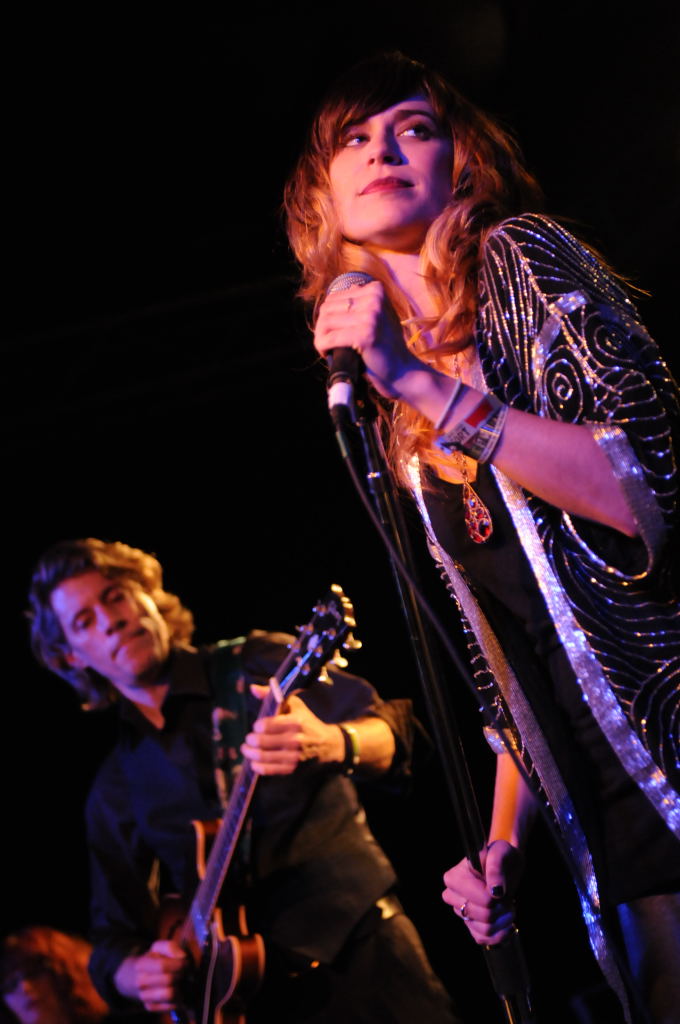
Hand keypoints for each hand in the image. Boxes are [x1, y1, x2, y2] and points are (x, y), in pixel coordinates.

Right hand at [114, 939, 186, 1012]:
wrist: (134, 977)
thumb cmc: (152, 960)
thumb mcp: (158, 948)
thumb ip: (170, 947)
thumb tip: (182, 957)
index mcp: (141, 965)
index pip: (163, 966)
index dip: (178, 964)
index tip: (186, 962)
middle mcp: (140, 983)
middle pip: (169, 980)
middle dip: (181, 975)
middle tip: (185, 972)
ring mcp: (144, 997)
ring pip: (170, 995)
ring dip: (180, 988)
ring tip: (181, 981)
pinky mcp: (150, 1007)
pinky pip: (171, 1006)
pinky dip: (178, 999)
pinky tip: (177, 990)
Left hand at [241, 686, 343, 774]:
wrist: (327, 743)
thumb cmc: (307, 721)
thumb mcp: (294, 704)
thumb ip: (272, 694)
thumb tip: (252, 688)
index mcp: (295, 721)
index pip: (266, 725)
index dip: (258, 726)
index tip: (257, 726)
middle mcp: (295, 739)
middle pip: (262, 741)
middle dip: (250, 740)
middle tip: (249, 739)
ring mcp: (294, 755)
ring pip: (263, 756)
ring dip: (250, 753)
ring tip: (247, 749)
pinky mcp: (293, 768)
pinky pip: (270, 770)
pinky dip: (258, 767)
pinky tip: (254, 763)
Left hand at [314, 281, 423, 398]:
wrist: (403, 371)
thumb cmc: (387, 347)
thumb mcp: (379, 316)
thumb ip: (364, 303)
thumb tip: (345, 291)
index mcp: (376, 290)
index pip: (333, 298)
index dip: (328, 317)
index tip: (333, 332)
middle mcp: (374, 298)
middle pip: (327, 309)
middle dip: (322, 328)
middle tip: (327, 344)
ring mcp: (371, 316)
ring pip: (325, 322)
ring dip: (320, 338)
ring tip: (327, 349)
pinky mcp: (365, 334)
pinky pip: (330, 338)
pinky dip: (323, 347)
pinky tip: (328, 354)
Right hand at [442, 840, 522, 945]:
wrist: (506, 867)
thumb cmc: (501, 856)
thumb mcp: (501, 852)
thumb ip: (496, 866)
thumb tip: (495, 891)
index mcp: (453, 878)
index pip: (480, 899)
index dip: (495, 896)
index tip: (499, 887)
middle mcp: (451, 896)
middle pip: (483, 915)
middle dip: (500, 908)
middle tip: (504, 896)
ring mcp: (460, 913)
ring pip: (486, 929)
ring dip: (503, 920)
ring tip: (506, 905)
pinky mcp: (469, 926)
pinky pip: (484, 939)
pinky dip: (500, 933)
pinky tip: (504, 920)